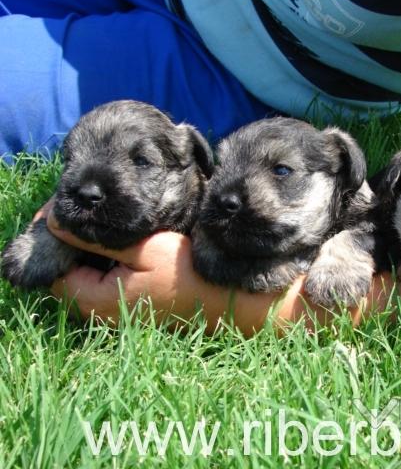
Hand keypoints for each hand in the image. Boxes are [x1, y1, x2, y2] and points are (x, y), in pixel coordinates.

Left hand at [43, 205, 394, 332]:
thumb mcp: (146, 249)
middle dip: (81, 232)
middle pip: (75, 263)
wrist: (235, 301)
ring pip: (97, 266)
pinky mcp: (142, 299)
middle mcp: (103, 309)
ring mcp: (124, 306)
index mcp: (95, 299)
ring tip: (115, 209)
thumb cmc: (193, 275)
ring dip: (102, 240)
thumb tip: (56, 221)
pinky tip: (135, 229)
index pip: (56, 262)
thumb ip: (99, 236)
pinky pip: (117, 272)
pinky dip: (119, 251)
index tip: (74, 201)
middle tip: (95, 200)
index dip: (59, 230)